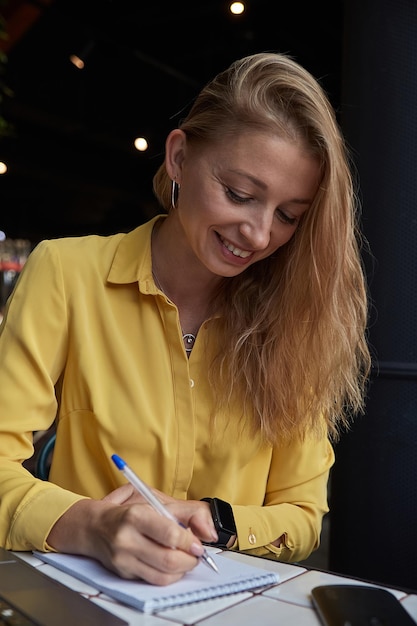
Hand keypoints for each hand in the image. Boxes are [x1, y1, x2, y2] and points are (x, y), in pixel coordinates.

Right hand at [46, 489, 216, 585]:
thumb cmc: (129, 511)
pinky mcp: (123, 573)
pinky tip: (171, 565)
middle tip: (196, 554)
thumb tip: (209, 531)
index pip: (169, 534)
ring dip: (182, 570)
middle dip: (190, 560)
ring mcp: (123, 559)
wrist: (94, 526)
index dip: (189, 542)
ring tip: (186, 559)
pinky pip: (153, 581)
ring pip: (162, 575)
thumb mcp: (155, 500)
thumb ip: (186, 512)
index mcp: (136, 515)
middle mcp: (126, 538)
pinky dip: (169, 576)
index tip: (197, 544)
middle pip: (168, 559)